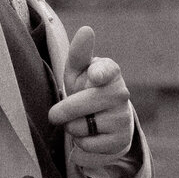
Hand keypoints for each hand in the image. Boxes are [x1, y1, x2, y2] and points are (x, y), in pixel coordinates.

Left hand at [47, 25, 132, 168]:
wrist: (101, 121)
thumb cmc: (85, 89)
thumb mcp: (78, 71)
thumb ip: (79, 52)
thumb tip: (86, 30)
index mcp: (110, 72)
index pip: (107, 71)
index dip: (99, 74)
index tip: (94, 76)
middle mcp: (121, 93)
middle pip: (83, 104)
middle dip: (64, 111)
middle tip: (55, 114)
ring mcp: (123, 118)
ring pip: (82, 128)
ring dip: (73, 128)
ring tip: (80, 122)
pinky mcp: (121, 141)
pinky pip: (88, 147)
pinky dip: (81, 145)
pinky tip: (88, 137)